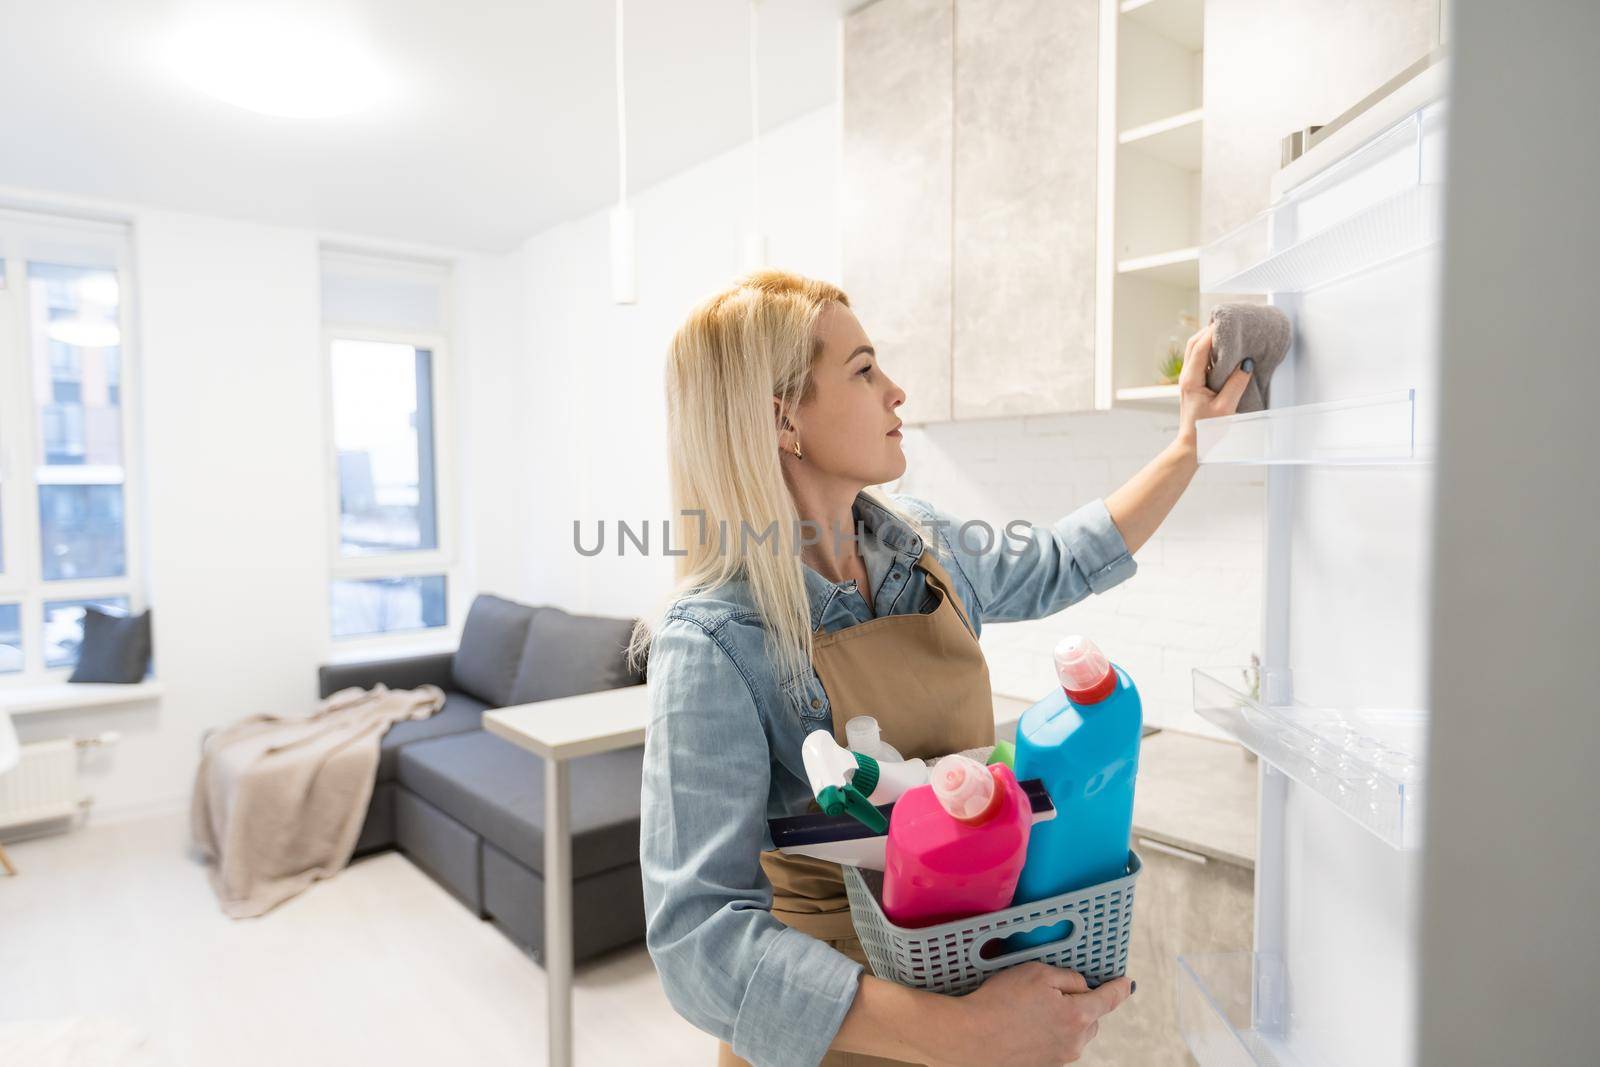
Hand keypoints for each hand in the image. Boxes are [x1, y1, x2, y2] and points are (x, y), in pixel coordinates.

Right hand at [930, 964, 1133, 1065]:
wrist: (971, 1038)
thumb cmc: (1001, 1002)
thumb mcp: (1038, 973)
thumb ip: (1068, 978)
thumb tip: (1082, 987)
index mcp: (1078, 1015)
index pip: (1109, 999)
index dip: (1119, 988)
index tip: (1126, 983)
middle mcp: (1074, 1041)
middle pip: (1091, 1017)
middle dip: (1081, 1003)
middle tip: (1053, 990)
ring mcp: (1059, 1057)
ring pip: (1073, 1032)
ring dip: (1064, 1019)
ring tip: (1031, 1008)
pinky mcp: (1043, 1064)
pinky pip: (1055, 1043)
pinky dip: (1047, 1032)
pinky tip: (1024, 1024)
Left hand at [1176, 321, 1251, 447]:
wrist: (1193, 444)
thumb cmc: (1207, 429)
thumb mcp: (1226, 408)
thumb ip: (1236, 384)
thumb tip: (1246, 364)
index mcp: (1191, 380)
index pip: (1199, 348)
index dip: (1212, 332)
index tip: (1227, 322)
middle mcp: (1186, 376)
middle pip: (1193, 343)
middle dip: (1209, 330)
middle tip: (1227, 323)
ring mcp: (1188, 379)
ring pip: (1194, 350)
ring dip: (1208, 339)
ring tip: (1227, 332)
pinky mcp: (1193, 383)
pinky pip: (1199, 360)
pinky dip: (1209, 350)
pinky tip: (1224, 350)